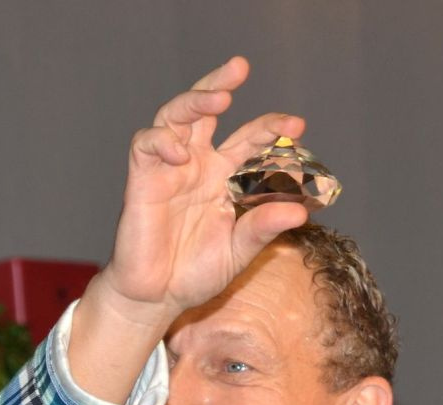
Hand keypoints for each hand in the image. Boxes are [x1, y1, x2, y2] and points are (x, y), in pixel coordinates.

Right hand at [98, 56, 308, 325]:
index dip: (270, 129)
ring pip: (175, 116)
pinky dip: (162, 141)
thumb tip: (300, 212)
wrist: (156, 298)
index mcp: (223, 177)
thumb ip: (262, 228)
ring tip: (219, 98)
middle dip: (221, 83)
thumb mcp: (238, 252)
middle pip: (205, 110)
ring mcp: (168, 170)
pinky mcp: (142, 181)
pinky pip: (146, 146)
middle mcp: (196, 165)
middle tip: (241, 67)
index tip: (296, 128)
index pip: (248, 139)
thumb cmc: (194, 274)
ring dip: (194, 101)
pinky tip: (181, 151)